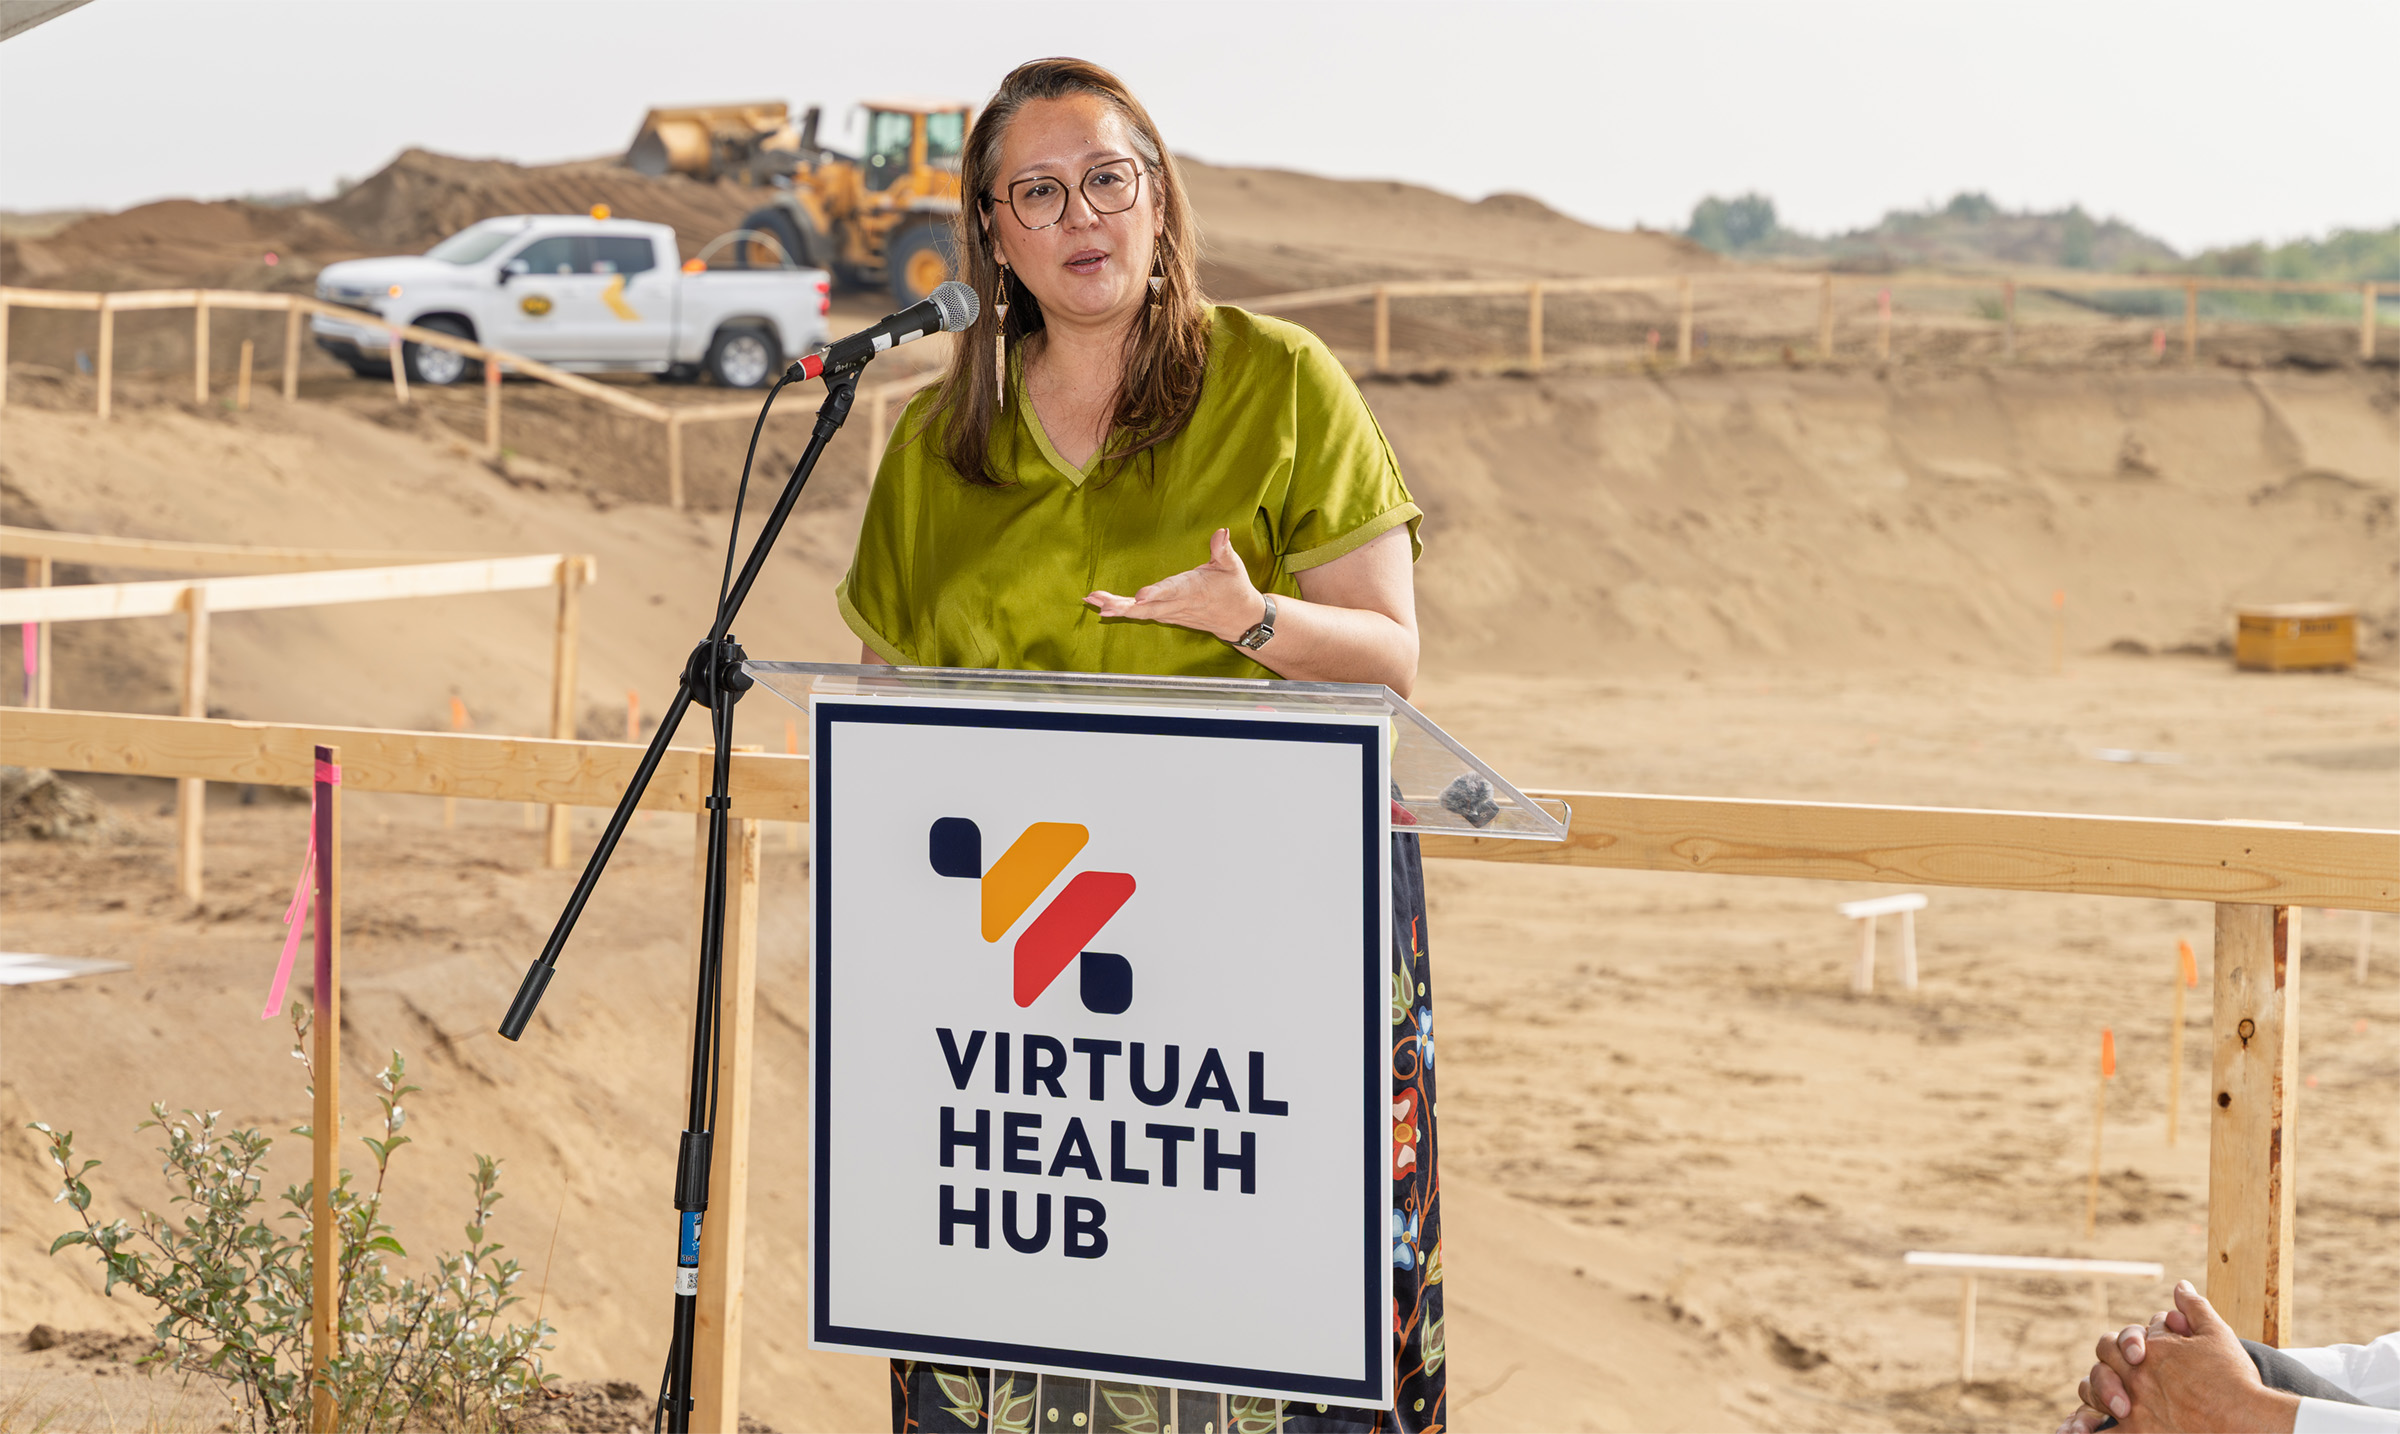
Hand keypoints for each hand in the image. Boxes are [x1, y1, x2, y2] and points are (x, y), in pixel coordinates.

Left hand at [1085, 528, 1264, 641]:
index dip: (1157, 594)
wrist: (1239, 620)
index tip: (1141, 596)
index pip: (1173, 591)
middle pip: (1149, 609)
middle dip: (1125, 606)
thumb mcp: (1233, 567)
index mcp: (1194, 590)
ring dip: (1117, 606)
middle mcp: (1179, 605)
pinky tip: (1101, 605)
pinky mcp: (1167, 616)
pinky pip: (1141, 615)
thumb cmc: (1234, 589)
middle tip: (1102, 604)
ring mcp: (1172, 613)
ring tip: (1093, 599)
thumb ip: (1223, 549)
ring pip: (1141, 613)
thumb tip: (1221, 531)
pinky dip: (1122, 610)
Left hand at [2071, 1281, 2296, 1432]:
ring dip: (2094, 1395)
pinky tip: (2072, 1433)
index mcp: (2150, 1351)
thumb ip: (2194, 1308)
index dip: (2126, 1345)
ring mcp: (2134, 1407)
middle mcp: (2136, 1376)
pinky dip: (2082, 1432)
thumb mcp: (2216, 1335)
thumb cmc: (2235, 1379)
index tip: (2139, 1354)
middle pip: (2102, 1363)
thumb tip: (2179, 1286)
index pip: (2119, 1340)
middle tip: (2123, 1377)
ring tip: (2099, 1404)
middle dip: (2108, 1366)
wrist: (2247, 1421)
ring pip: (2093, 1394)